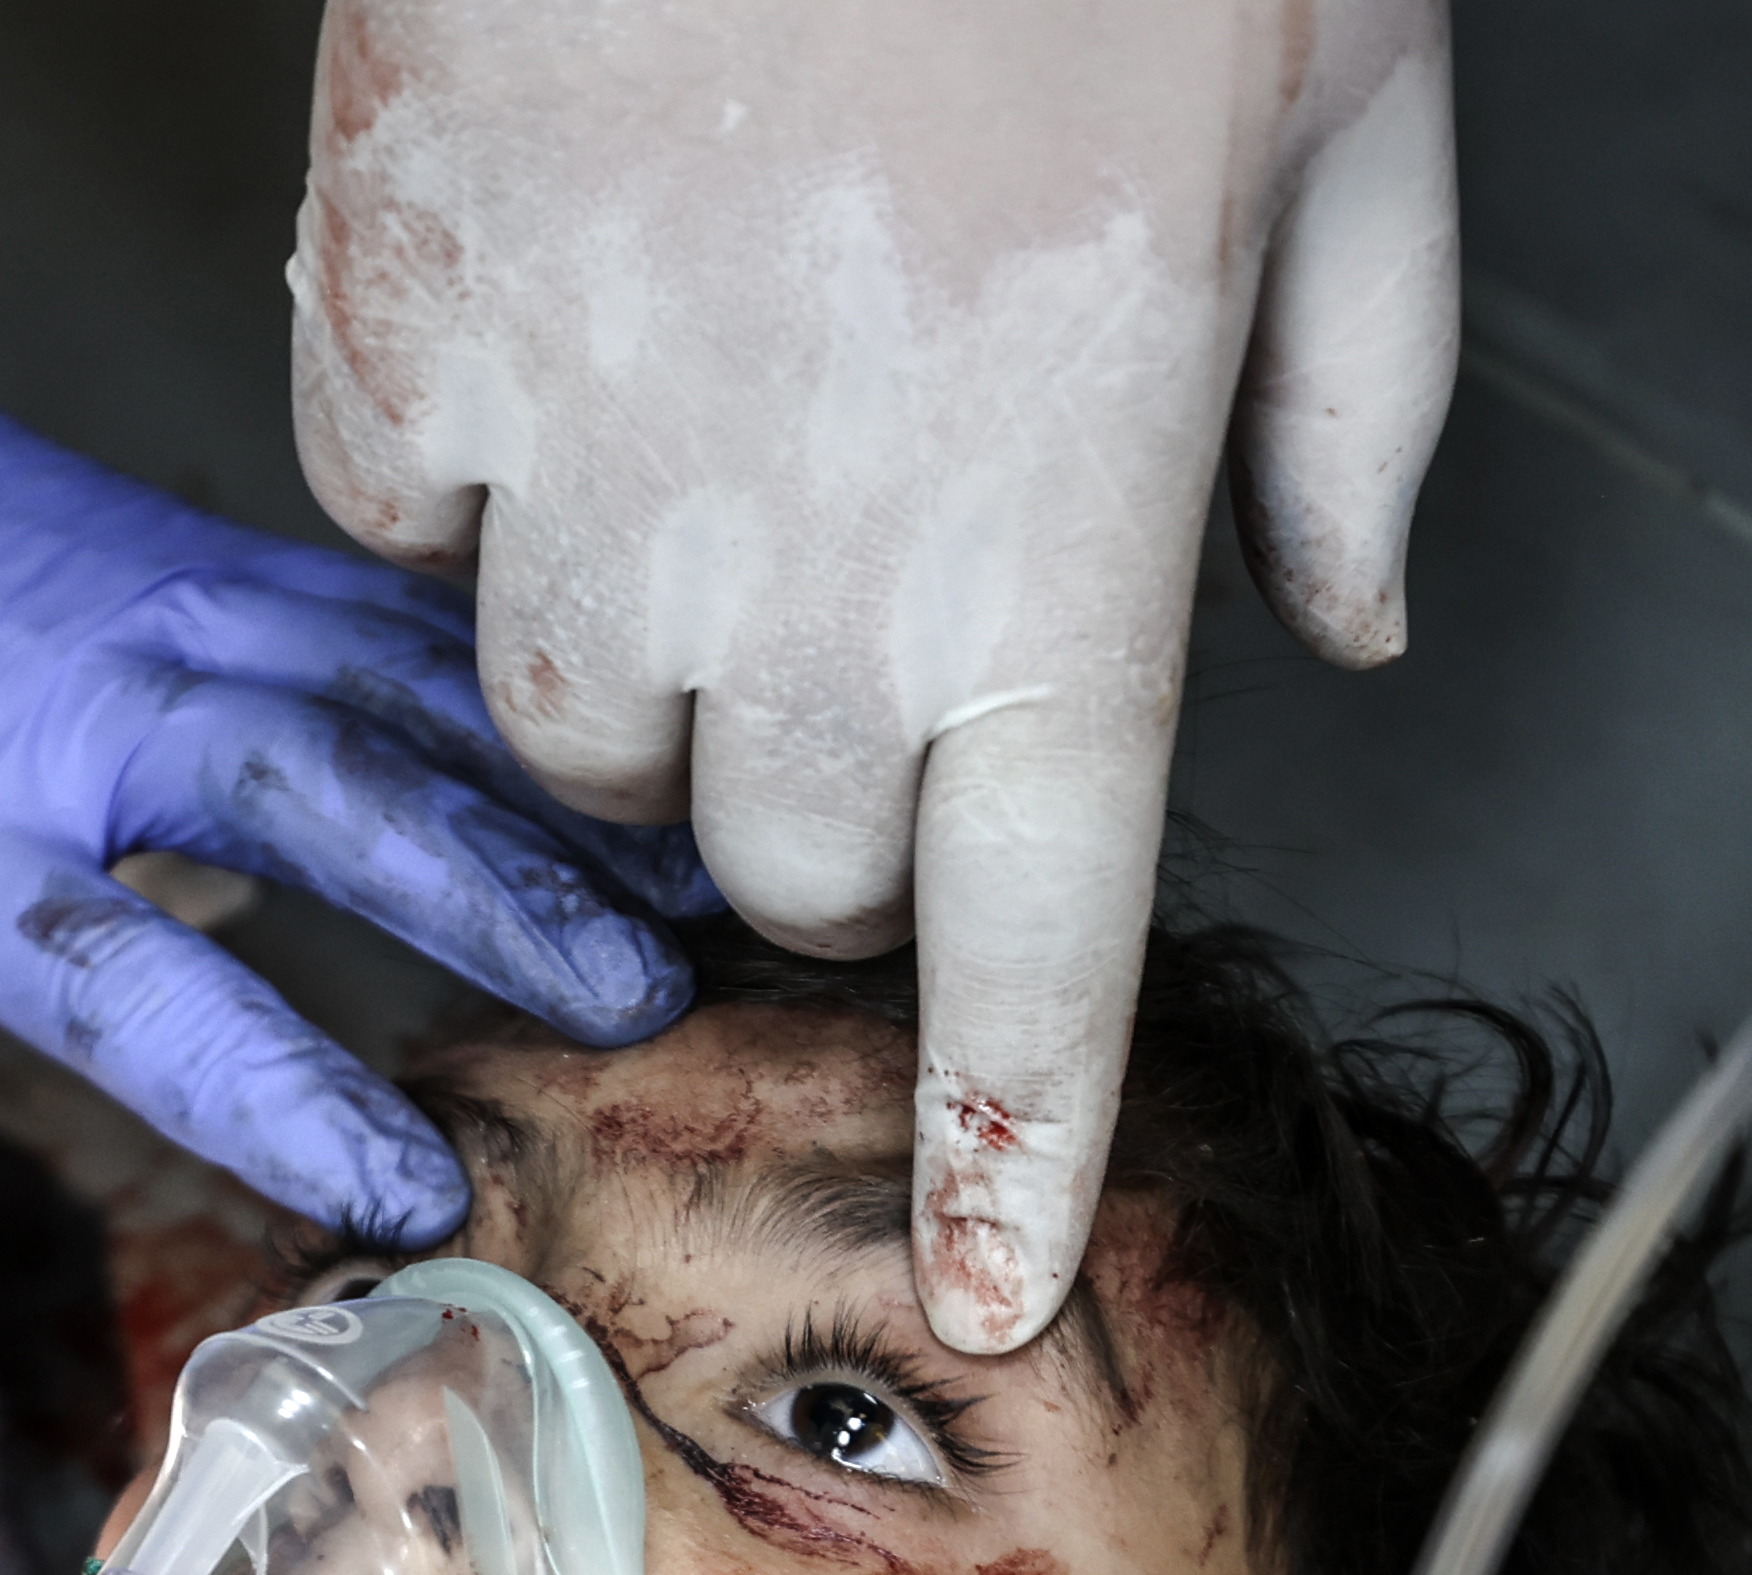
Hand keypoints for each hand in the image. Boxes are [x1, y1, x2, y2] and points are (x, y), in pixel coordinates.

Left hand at [0, 188, 718, 1365]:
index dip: (289, 1096)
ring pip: (394, 697)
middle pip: (335, 801)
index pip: (146, 985)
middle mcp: (78, 700)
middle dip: (503, 906)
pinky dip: (503, 698)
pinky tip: (611, 763)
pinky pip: (381, 621)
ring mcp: (152, 602)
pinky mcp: (189, 547)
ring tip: (698, 894)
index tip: (410, 1192)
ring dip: (549, 800)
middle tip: (642, 1010)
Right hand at [293, 0, 1459, 1353]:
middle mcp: (808, 572)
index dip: (998, 1147)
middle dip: (837, 784)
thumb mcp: (1356, 111)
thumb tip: (1346, 622)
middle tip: (885, 599)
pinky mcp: (392, 322)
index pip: (1028, 960)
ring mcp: (573, 463)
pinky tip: (556, 319)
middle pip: (784, 863)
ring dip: (645, 646)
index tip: (974, 1281)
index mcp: (1063, 555)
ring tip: (715, 432)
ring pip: (571, 725)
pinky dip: (462, 475)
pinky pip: (394, 522)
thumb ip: (1359, 410)